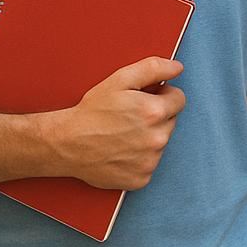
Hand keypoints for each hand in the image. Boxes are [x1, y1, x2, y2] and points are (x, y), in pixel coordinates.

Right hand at [48, 56, 185, 189]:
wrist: (67, 143)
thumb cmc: (92, 111)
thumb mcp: (120, 79)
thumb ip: (153, 68)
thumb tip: (177, 68)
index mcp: (154, 112)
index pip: (179, 100)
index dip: (163, 95)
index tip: (147, 98)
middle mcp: (156, 139)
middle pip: (171, 121)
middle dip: (156, 115)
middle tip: (130, 115)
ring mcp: (149, 161)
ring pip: (161, 142)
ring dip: (148, 136)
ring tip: (123, 133)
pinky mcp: (140, 179)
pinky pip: (149, 163)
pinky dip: (139, 157)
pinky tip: (121, 150)